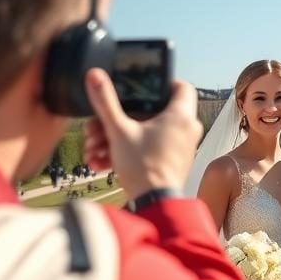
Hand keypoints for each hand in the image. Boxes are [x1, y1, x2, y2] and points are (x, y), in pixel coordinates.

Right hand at [83, 68, 202, 199]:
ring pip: (147, 133)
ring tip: (94, 148)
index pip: (180, 86)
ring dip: (119, 138)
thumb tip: (95, 75)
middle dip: (121, 119)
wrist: (153, 204)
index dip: (161, 83)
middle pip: (153, 113)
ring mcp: (181, 146)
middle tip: (98, 126)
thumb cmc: (143, 167)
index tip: (139, 88)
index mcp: (181, 115)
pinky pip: (150, 149)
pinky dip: (129, 152)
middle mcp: (186, 128)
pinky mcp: (173, 162)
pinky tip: (100, 162)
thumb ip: (106, 102)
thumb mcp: (119, 130)